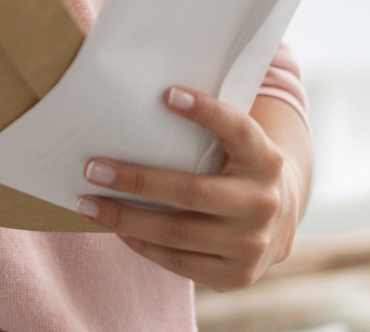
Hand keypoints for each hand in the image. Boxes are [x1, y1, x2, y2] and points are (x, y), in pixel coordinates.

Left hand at [75, 88, 307, 290]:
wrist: (280, 220)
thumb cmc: (236, 168)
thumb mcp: (238, 144)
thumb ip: (208, 127)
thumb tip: (142, 100)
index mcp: (265, 159)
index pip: (238, 129)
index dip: (206, 111)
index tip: (167, 94)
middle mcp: (263, 202)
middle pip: (191, 191)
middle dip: (135, 181)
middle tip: (92, 168)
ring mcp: (252, 243)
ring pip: (177, 233)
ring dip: (125, 219)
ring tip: (89, 204)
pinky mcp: (237, 275)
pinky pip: (179, 262)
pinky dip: (143, 245)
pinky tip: (118, 229)